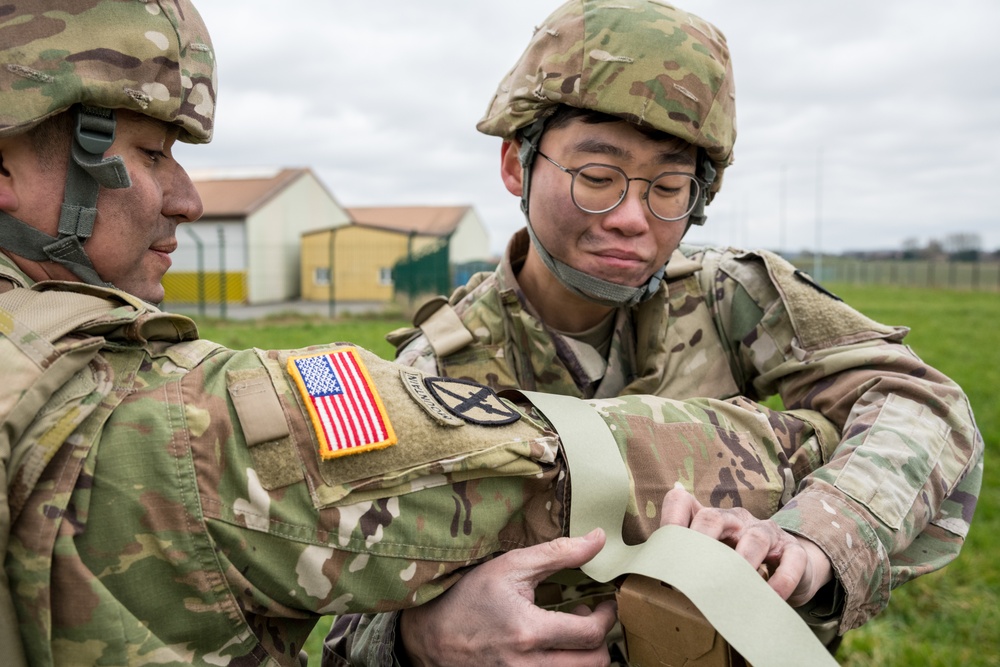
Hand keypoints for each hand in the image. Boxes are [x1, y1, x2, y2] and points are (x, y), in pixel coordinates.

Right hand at [400, 528, 615, 666]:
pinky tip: (551, 648)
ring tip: (569, 633)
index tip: (605, 603)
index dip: (607, 616)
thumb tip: (599, 538)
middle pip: (594, 663)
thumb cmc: (467, 596)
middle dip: (599, 639)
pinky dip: (564, 665)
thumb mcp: (510, 566)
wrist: (428, 635)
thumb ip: (558, 553)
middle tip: (589, 618)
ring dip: (584, 656)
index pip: (591, 633)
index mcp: (529, 632)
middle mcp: (528, 666)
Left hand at [660, 486, 832, 606]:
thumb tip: (655, 543)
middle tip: (692, 569)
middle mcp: (737, 520)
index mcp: (711, 519)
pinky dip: (782, 580)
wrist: (792, 566)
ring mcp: (767, 533)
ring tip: (735, 586)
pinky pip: (791, 561)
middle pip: (714, 518)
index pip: (684, 504)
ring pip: (754, 537)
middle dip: (701, 540)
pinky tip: (771, 596)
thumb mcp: (713, 553)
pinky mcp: (793, 551)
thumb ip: (685, 547)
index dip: (671, 517)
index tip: (663, 542)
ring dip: (743, 561)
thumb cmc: (742, 559)